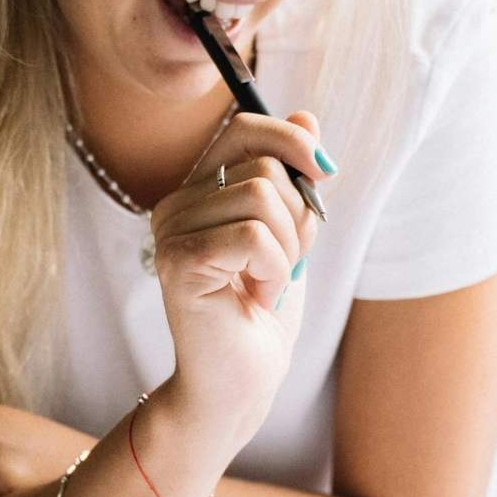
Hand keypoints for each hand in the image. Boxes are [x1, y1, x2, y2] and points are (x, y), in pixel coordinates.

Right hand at [149, 107, 331, 434]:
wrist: (241, 380)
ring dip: (288, 251)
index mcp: (197, 190)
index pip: (245, 128)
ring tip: (265, 285)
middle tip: (281, 265)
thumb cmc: (261, 310)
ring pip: (263, 199)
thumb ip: (293, 178)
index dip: (292, 141)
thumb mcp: (291, 232)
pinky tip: (255, 298)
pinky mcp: (179, 263)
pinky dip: (274, 271)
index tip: (325, 173)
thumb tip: (308, 116)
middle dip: (298, 219)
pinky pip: (254, 237)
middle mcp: (175, 204)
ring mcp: (171, 233)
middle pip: (264, 168)